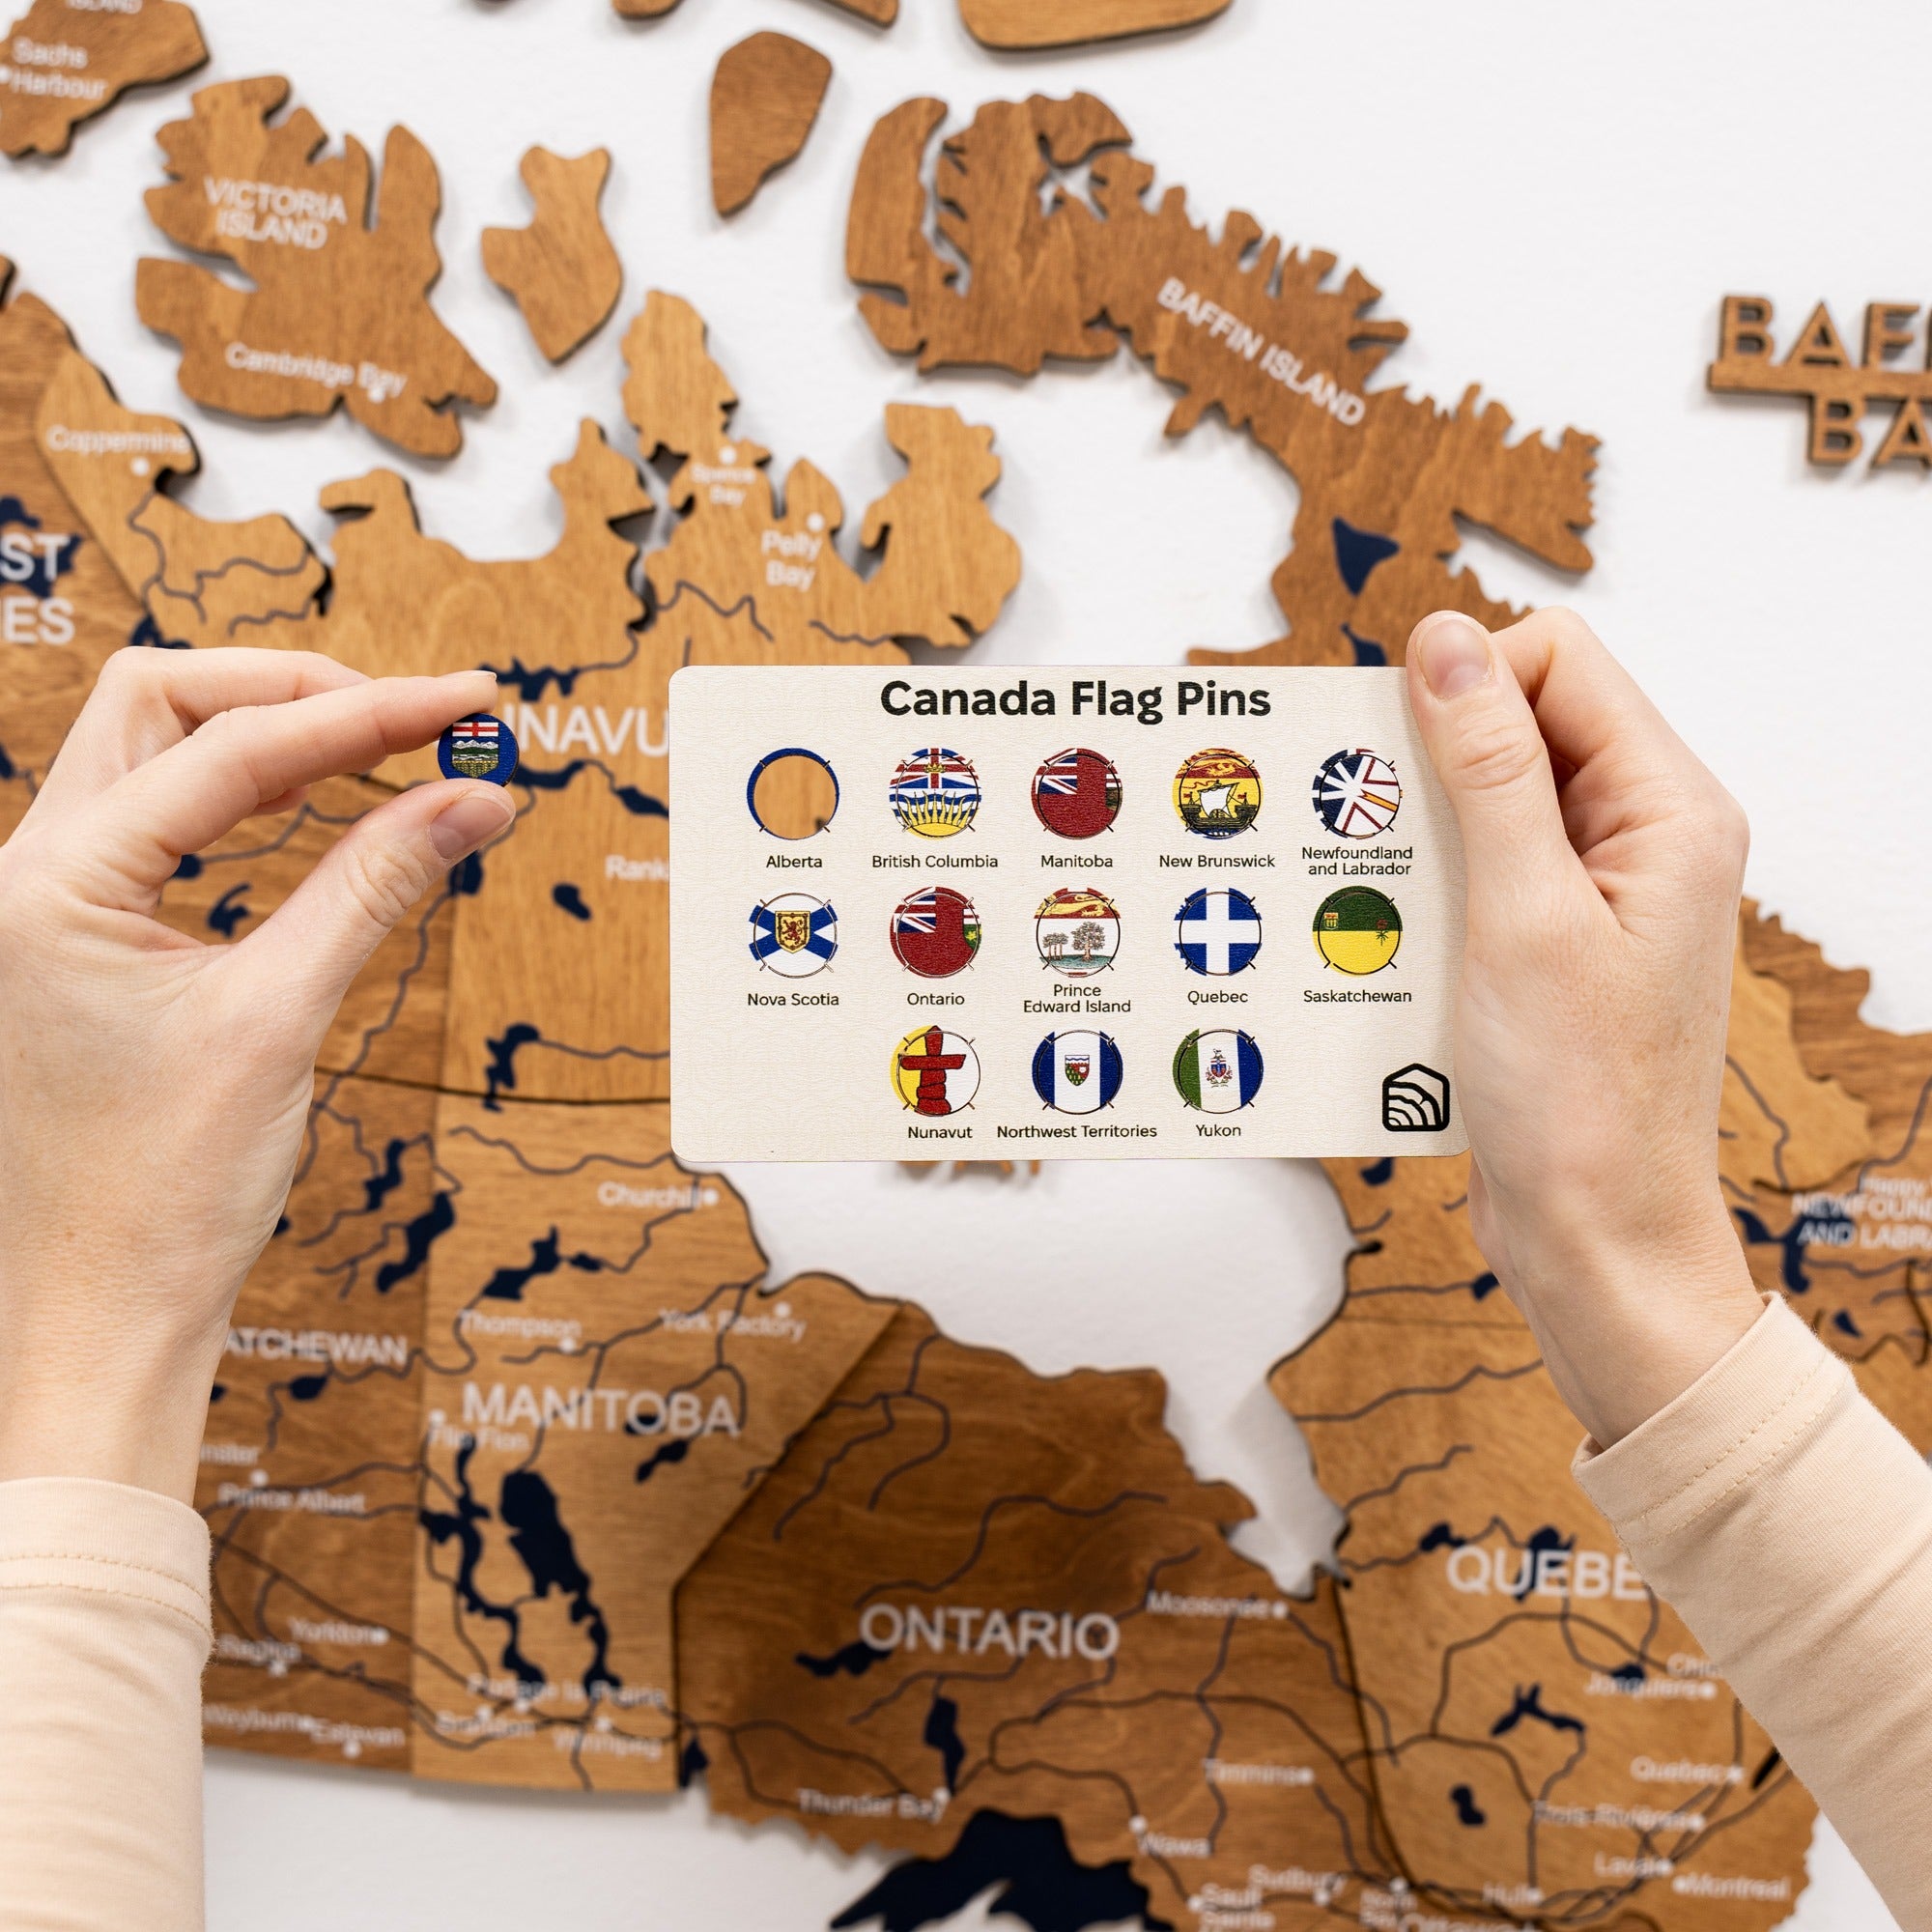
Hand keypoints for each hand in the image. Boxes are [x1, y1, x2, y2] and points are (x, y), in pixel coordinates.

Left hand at [0, 649, 513, 1503]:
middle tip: (419, 717)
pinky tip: (330, 816)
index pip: (230, 749)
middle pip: (164, 702)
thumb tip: (474, 798)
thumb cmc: (158, 1195)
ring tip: (393, 751)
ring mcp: (53, 905)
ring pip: (161, 754)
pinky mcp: (88, 941)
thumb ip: (375, 888)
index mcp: (53, 883)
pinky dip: (256, 804)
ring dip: (276, 738)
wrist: (97, 1317)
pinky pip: (173, 828)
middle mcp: (33, 873)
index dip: (365, 715)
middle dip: (297, 692)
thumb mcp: (279, 1022)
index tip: (466, 702)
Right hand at [1406, 608, 1763, 1446]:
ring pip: (1487, 798)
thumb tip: (1447, 640)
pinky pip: (1479, 867)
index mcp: (1669, 810)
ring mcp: (1597, 891)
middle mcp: (1642, 837)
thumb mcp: (1520, 914)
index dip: (1466, 682)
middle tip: (1368, 822)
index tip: (1394, 749)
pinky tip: (1386, 929)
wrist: (1594, 1235)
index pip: (1559, 663)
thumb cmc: (1579, 1097)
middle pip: (1520, 722)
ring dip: (1419, 828)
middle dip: (1431, 758)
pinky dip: (1424, 883)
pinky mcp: (1552, 940)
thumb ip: (1487, 768)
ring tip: (1375, 888)